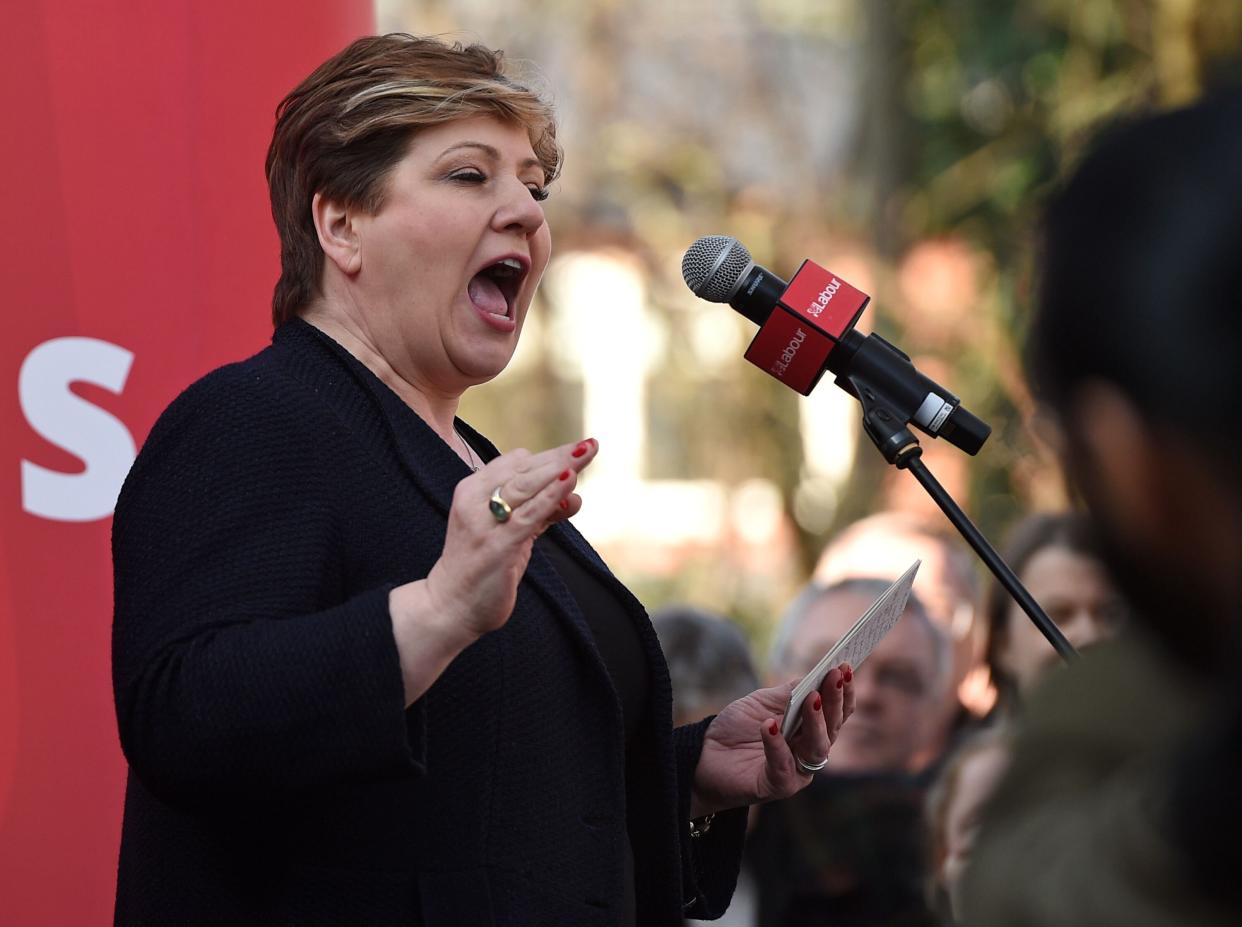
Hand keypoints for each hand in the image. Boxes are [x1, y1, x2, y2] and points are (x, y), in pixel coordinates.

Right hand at [424, 437, 597, 640]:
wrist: (450, 606)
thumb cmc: (481, 566)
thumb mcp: (511, 532)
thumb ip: (539, 512)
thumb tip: (573, 496)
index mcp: (472, 490)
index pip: (515, 463)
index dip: (548, 458)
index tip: (577, 454)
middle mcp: (474, 500)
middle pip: (524, 469)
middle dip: (560, 455)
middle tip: (592, 444)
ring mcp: (484, 522)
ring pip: (527, 485)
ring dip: (560, 467)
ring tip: (588, 451)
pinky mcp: (497, 545)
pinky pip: (528, 515)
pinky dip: (550, 496)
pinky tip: (570, 481)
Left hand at [690, 664, 854, 817]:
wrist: (705, 755)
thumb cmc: (737, 728)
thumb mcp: (762, 703)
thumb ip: (788, 693)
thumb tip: (815, 675)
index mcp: (810, 730)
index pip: (836, 712)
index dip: (843, 691)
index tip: (846, 667)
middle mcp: (809, 752)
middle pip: (832, 727)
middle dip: (835, 700)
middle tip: (836, 675)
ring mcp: (796, 771)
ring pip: (817, 747)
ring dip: (816, 721)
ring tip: (811, 698)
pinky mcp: (776, 785)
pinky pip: (782, 765)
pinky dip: (776, 744)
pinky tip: (769, 725)